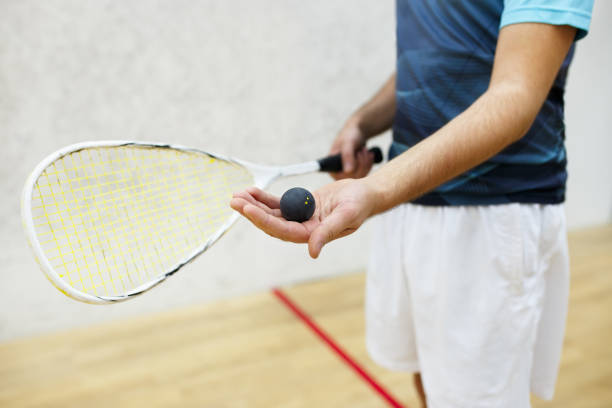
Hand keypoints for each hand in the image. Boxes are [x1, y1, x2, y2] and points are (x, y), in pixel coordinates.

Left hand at [229, 179, 376, 257]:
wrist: (366, 194)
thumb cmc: (360, 205)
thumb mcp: (346, 216)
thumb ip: (328, 233)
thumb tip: (312, 252)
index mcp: (313, 235)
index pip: (282, 230)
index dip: (263, 220)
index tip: (248, 209)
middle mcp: (304, 229)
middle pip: (272, 223)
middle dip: (252, 212)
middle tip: (234, 201)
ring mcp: (301, 218)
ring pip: (272, 213)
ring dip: (254, 204)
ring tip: (237, 195)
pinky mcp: (301, 206)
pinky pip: (279, 203)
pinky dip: (265, 198)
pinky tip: (252, 191)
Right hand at [329, 118, 374, 179]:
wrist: (357, 132)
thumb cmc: (350, 135)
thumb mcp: (348, 143)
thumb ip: (347, 155)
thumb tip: (348, 171)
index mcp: (330, 166)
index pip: (340, 177)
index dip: (351, 169)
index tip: (358, 154)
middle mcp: (337, 172)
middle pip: (352, 177)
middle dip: (361, 163)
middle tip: (363, 150)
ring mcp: (347, 173)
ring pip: (360, 176)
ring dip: (365, 162)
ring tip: (365, 150)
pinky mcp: (355, 173)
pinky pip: (364, 174)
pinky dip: (368, 164)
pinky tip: (369, 154)